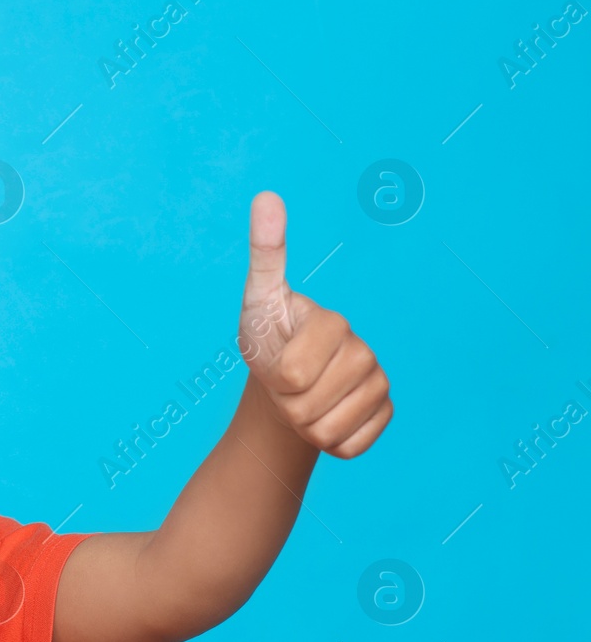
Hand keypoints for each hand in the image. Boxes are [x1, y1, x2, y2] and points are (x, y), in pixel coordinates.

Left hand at [239, 191, 391, 458]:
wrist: (284, 384)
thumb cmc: (269, 338)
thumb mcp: (257, 299)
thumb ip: (266, 253)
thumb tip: (266, 194)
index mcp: (333, 323)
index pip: (290, 373)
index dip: (272, 375)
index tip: (277, 354)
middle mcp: (364, 352)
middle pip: (306, 406)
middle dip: (284, 402)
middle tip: (285, 382)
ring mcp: (378, 384)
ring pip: (326, 431)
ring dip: (302, 423)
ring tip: (302, 397)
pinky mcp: (384, 415)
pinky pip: (349, 447)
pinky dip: (329, 442)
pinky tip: (326, 415)